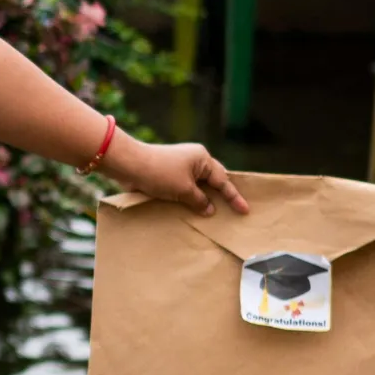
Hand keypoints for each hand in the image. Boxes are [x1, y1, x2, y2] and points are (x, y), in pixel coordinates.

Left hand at [110, 136, 248, 216]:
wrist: (129, 165)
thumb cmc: (159, 174)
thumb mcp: (183, 190)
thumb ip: (199, 201)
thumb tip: (210, 209)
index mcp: (202, 159)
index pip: (222, 180)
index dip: (233, 197)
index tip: (245, 210)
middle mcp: (194, 160)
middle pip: (213, 181)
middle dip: (222, 195)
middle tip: (235, 210)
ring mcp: (181, 167)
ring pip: (199, 186)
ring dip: (204, 199)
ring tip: (216, 215)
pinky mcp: (168, 175)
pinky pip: (185, 189)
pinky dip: (191, 200)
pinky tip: (194, 211)